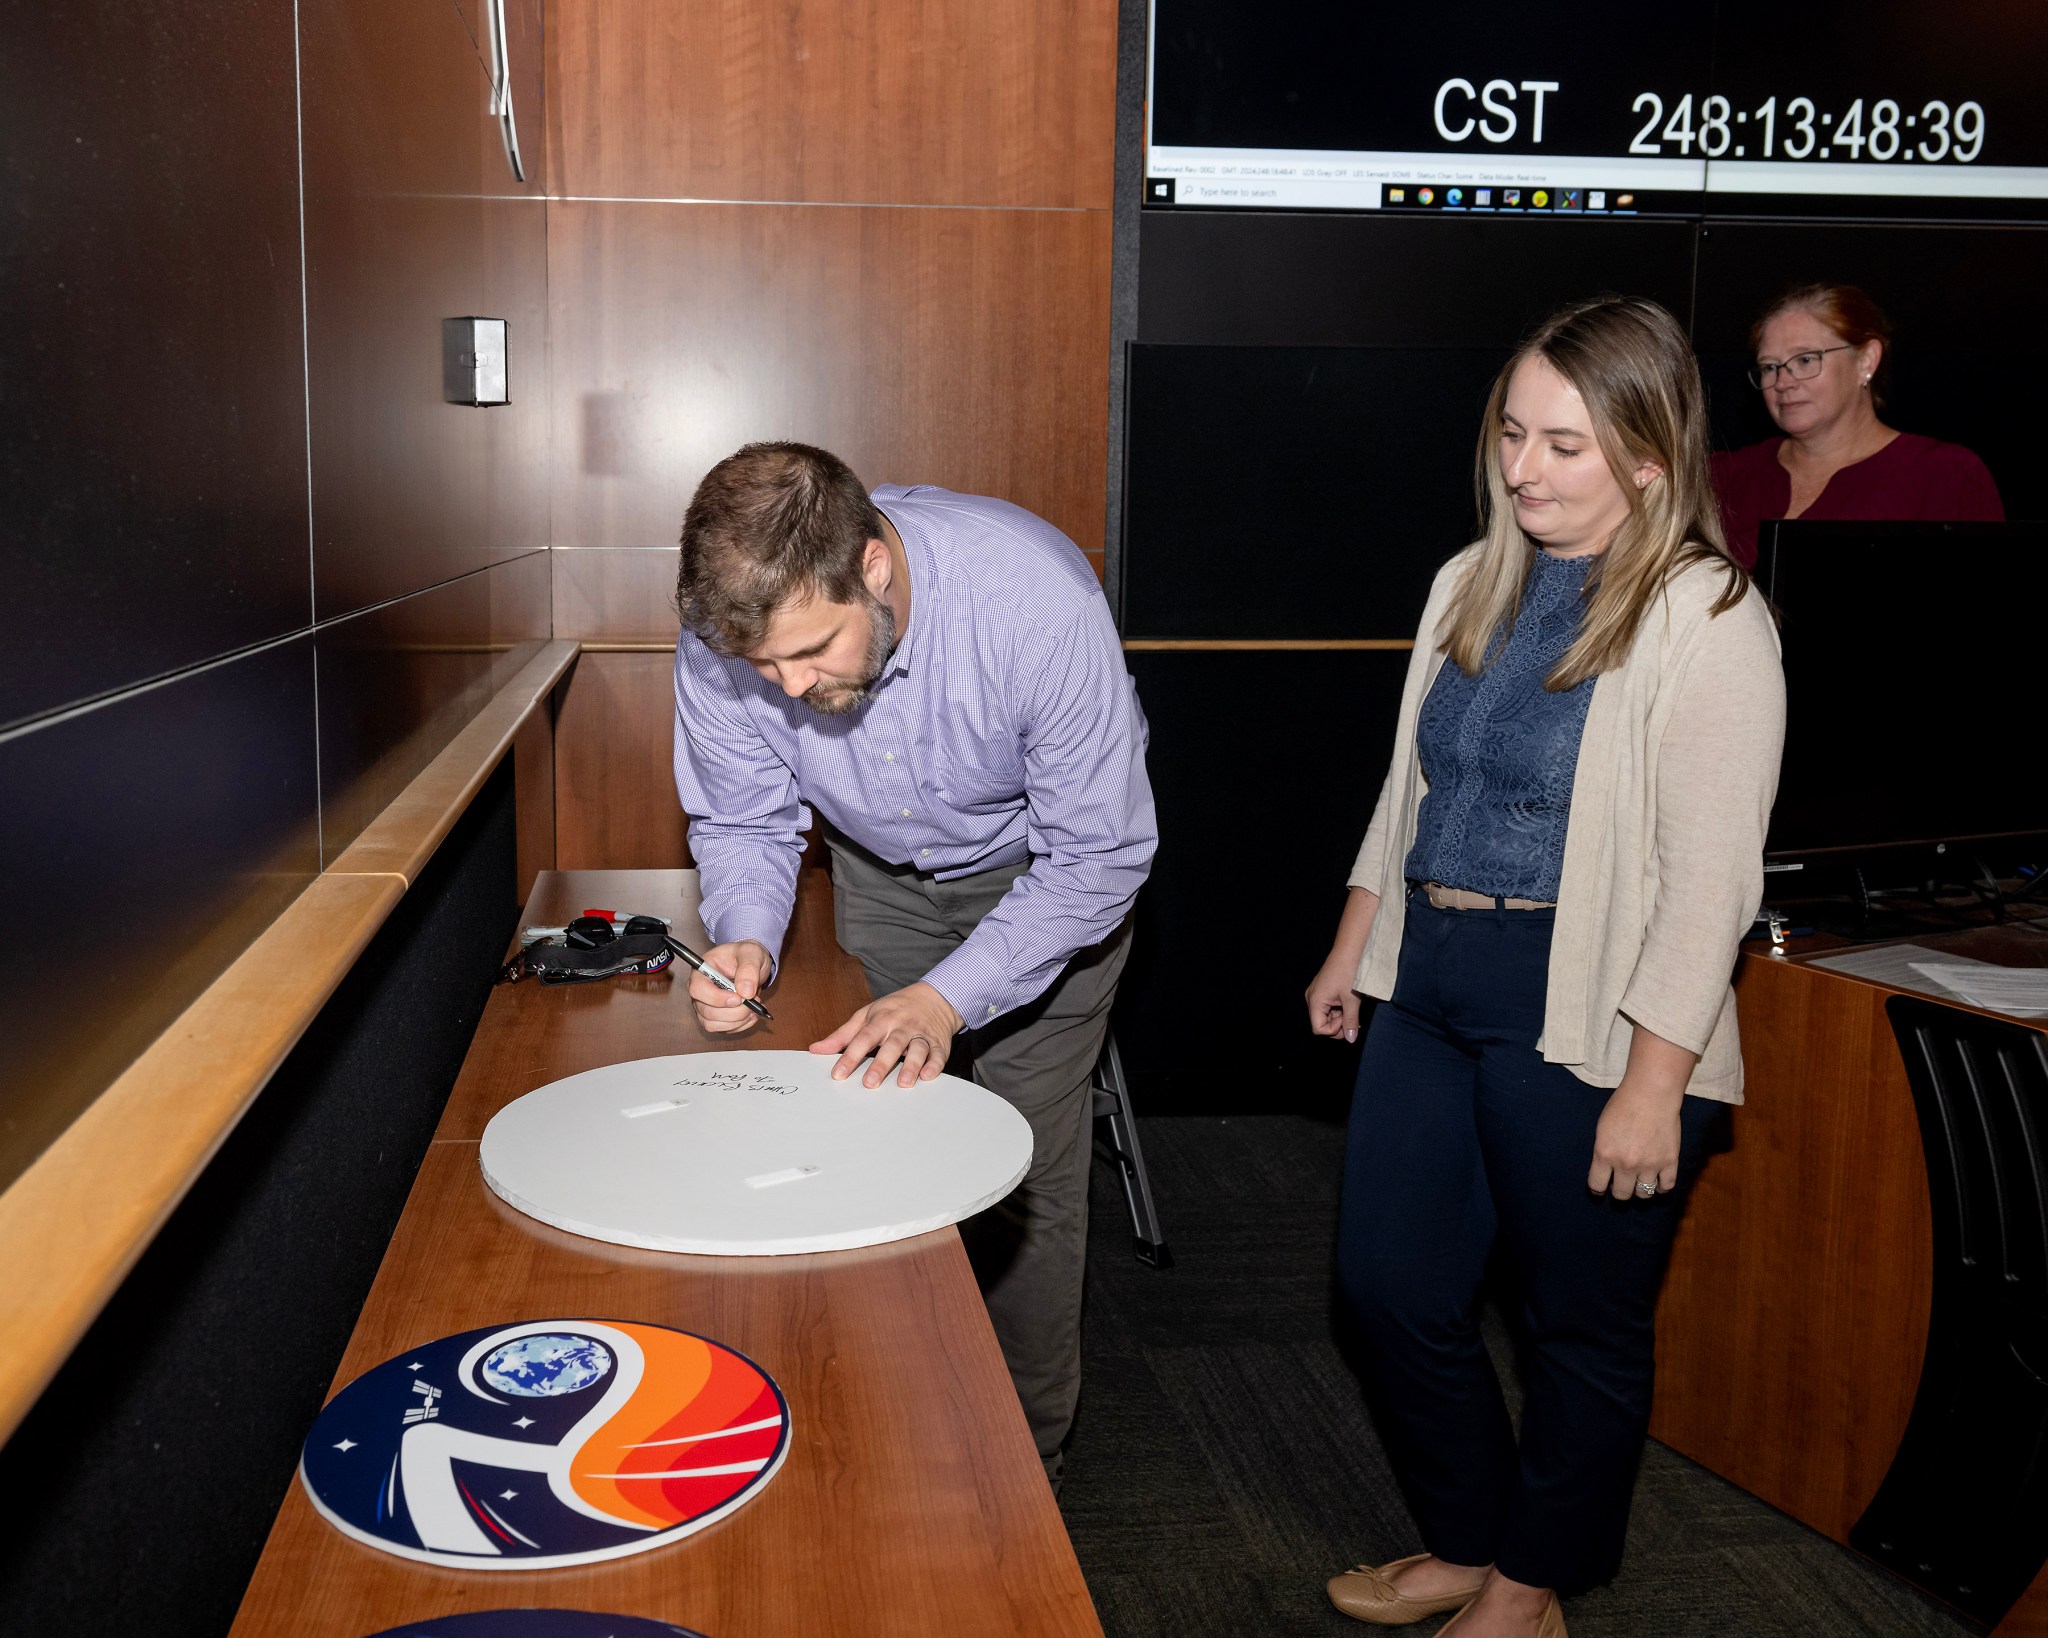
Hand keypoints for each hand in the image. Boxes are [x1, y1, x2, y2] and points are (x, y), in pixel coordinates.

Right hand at [687, 940, 772, 1033]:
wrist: (752, 964)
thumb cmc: (747, 955)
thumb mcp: (752, 953)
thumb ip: (749, 969)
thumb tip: (745, 992)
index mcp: (702, 970)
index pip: (697, 990)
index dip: (717, 998)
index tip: (738, 998)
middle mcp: (700, 990)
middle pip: (706, 1012)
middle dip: (733, 1012)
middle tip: (753, 1001)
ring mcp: (705, 1005)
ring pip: (713, 1024)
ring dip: (737, 1020)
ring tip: (754, 1007)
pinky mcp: (715, 1018)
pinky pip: (724, 1029)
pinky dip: (741, 1025)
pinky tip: (751, 1014)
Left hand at [810, 982, 965, 1087]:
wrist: (933, 997)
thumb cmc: (894, 1009)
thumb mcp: (866, 1015)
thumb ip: (842, 1035)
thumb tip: (816, 1049)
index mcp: (882, 1019)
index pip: (863, 1038)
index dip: (850, 1056)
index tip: (838, 1074)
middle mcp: (902, 1027)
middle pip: (892, 1045)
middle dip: (881, 1064)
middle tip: (869, 1084)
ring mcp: (922, 1034)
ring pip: (918, 1049)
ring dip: (911, 1066)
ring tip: (904, 1083)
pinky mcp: (939, 1043)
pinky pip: (938, 1054)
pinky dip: (935, 1065)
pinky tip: (927, 1076)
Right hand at [1306, 887, 1378, 1042]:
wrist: (1350, 950)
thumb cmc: (1349, 972)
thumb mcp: (1352, 1000)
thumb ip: (1350, 1021)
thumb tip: (1350, 1040)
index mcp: (1314, 1001)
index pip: (1319, 1029)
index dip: (1334, 1030)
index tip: (1347, 1019)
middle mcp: (1311, 998)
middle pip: (1321, 1023)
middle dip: (1337, 1024)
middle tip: (1352, 1014)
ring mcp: (1316, 993)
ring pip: (1326, 1015)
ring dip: (1340, 1016)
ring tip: (1351, 1004)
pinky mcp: (1323, 989)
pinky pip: (1328, 1006)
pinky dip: (1339, 1008)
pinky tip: (1348, 1000)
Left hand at [1588, 1024, 1698, 1199]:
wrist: (1651, 1094)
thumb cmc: (1623, 1105)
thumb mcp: (1602, 1128)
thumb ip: (1603, 1151)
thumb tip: (1604, 1169)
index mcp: (1604, 1154)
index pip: (1597, 1186)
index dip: (1598, 1190)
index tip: (1601, 1189)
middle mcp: (1626, 1164)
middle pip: (1621, 1195)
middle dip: (1620, 1192)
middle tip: (1622, 1186)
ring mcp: (1649, 1165)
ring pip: (1644, 1195)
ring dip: (1640, 1192)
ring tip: (1640, 1184)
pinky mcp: (1670, 1162)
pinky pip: (1666, 1187)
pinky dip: (1661, 1188)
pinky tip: (1657, 1183)